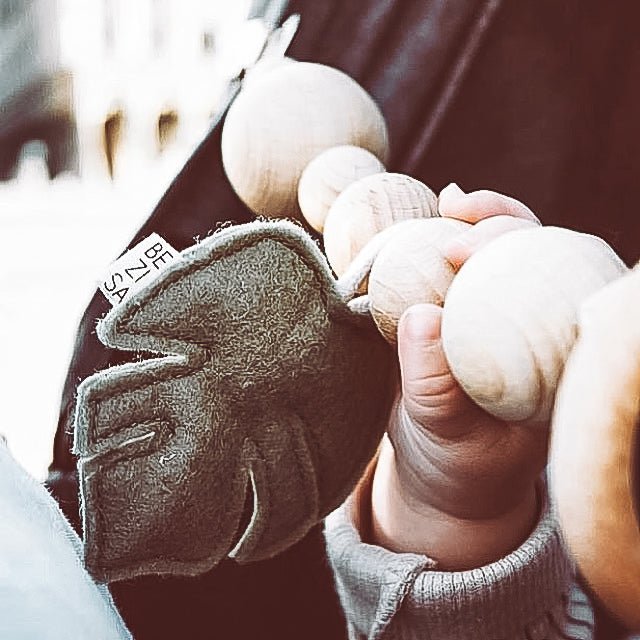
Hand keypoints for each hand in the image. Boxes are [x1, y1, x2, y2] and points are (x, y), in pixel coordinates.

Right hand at [370, 184, 547, 568]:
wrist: (440, 468)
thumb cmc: (457, 462)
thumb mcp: (444, 434)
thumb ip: (432, 386)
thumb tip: (421, 316)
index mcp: (555, 362)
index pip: (560, 292)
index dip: (526, 256)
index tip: (464, 252)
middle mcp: (537, 331)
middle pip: (540, 259)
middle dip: (505, 225)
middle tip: (455, 213)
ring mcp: (501, 317)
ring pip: (505, 254)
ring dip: (481, 220)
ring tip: (450, 201)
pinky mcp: (469, 311)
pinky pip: (460, 269)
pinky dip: (444, 241)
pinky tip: (433, 217)